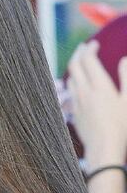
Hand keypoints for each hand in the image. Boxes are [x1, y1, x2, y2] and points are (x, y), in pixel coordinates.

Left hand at [67, 40, 126, 166]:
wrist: (104, 149)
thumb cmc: (122, 126)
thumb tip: (125, 59)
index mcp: (99, 86)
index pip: (88, 61)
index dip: (89, 49)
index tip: (95, 44)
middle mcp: (84, 92)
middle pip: (74, 66)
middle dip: (78, 53)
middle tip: (84, 47)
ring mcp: (77, 102)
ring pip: (70, 78)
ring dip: (75, 67)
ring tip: (81, 62)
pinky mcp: (74, 112)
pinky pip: (70, 91)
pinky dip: (73, 80)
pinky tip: (78, 83)